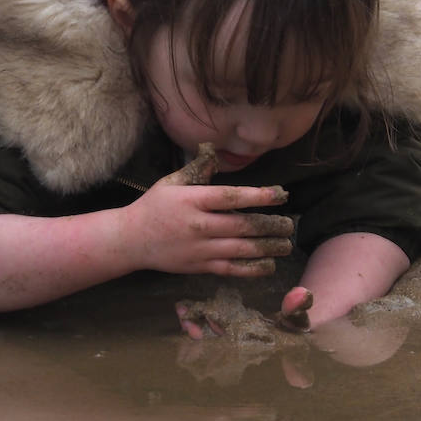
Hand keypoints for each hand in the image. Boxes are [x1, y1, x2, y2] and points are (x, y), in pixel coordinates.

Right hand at [122, 167, 293, 276]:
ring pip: (241, 249)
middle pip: (242, 225)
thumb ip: (197, 170)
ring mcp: (200, 248)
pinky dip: (252, 268)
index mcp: (192, 200)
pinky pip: (231, 269)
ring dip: (267, 247)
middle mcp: (198, 225)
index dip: (258, 195)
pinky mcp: (200, 267)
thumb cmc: (153, 206)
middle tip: (289, 225)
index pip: (230, 197)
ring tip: (286, 244)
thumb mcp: (171, 182)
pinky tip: (269, 264)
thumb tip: (215, 152)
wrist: (131, 240)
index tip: (279, 194)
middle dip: (270, 225)